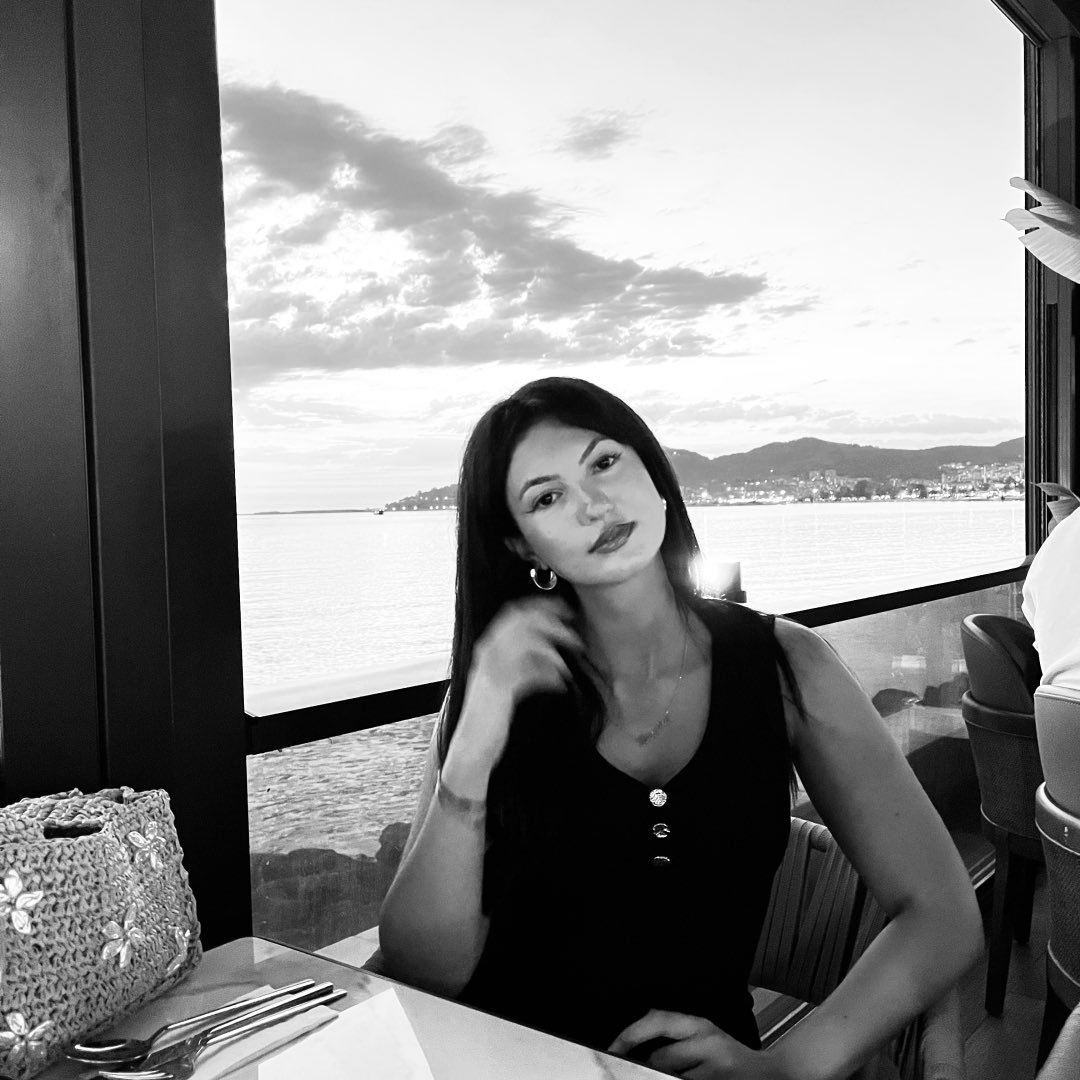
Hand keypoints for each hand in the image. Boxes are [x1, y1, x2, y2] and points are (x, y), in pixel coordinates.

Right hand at [456, 596, 582, 761]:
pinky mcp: (497, 688)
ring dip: (551, 637)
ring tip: (574, 643)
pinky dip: (546, 670)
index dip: (539, 606)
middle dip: (547, 616)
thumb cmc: (493, 718)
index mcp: (489, 650)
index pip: (512, 614)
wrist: (472, 748)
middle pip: (517, 620)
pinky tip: (561, 678)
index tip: (563, 607)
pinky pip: (525, 669)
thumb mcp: (514, 687)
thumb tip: (559, 665)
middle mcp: (487, 654)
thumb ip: (531, 672)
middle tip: (572, 619)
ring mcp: (490, 670)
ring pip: (523, 639)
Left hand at [608, 1010, 790, 1079]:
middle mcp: (709, 1041)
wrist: (776, 1074)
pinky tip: (690, 1079)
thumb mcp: (704, 1040)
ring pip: (673, 1076)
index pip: (656, 1020)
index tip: (613, 1048)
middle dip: (650, 1070)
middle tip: (640, 1070)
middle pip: (661, 1058)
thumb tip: (633, 1051)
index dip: (630, 1034)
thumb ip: (675, 1042)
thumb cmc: (732, 1061)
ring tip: (688, 1072)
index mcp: (699, 1025)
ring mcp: (717, 1068)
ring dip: (671, 1078)